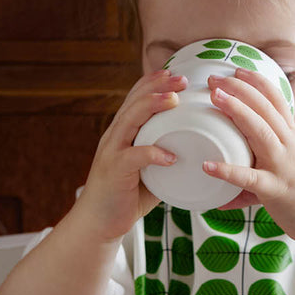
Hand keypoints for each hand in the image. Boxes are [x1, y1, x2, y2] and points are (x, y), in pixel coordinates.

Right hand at [77, 70, 186, 241]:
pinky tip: (170, 155)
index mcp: (122, 132)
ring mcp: (112, 152)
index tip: (174, 72)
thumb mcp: (148, 168)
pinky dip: (152, 154)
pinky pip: (133, 157)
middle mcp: (114, 136)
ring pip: (130, 121)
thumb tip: (197, 148)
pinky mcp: (114, 172)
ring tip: (174, 100)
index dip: (153, 82)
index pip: (135, 98)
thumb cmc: (126, 194)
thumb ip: (164, 153)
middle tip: (181, 79)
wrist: (97, 222)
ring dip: (152, 107)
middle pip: (134, 102)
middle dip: (157, 86)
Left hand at [204, 69, 294, 242]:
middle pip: (265, 109)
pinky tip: (208, 165)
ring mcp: (283, 167)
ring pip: (260, 132)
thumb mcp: (292, 166)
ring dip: (236, 112)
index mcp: (293, 138)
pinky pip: (249, 178)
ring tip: (214, 99)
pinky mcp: (275, 190)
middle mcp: (290, 146)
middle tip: (214, 79)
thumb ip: (266, 161)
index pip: (277, 101)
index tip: (237, 70)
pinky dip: (228, 170)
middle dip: (240, 90)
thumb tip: (237, 169)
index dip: (257, 83)